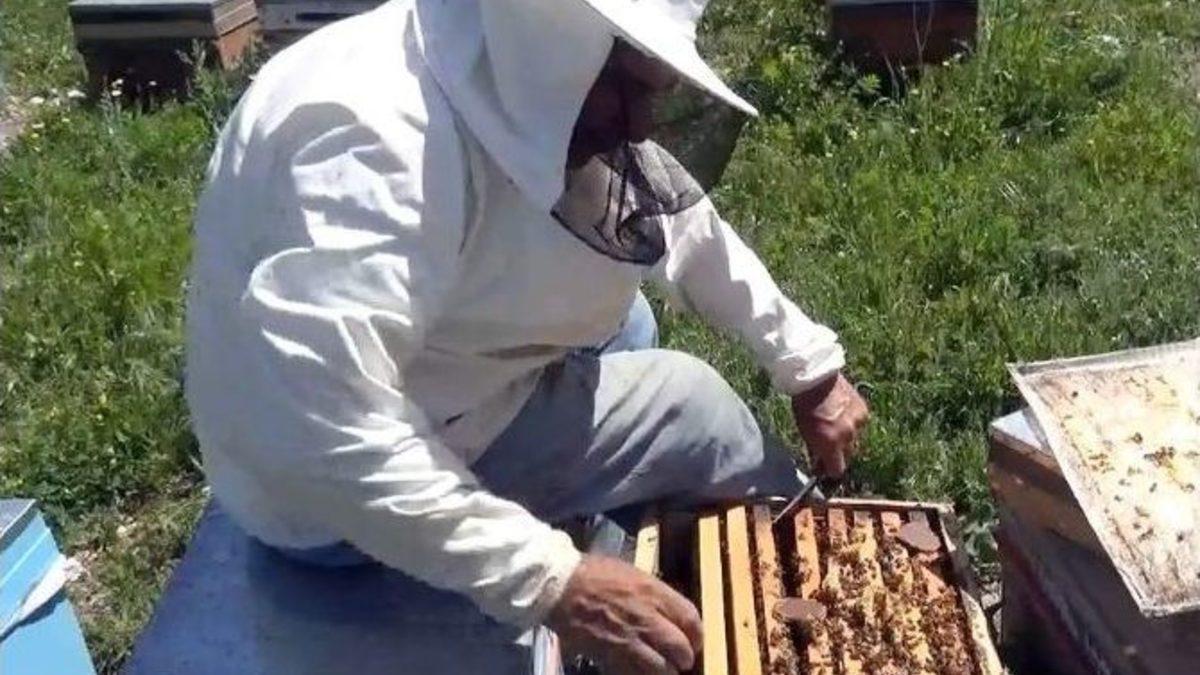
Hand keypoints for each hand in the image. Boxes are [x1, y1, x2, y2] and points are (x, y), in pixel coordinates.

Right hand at [547, 554, 702, 674]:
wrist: (560, 586)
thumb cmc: (594, 573)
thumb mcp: (632, 573)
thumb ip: (653, 594)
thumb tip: (667, 611)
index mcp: (654, 592)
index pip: (691, 619)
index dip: (697, 635)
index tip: (694, 641)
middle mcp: (648, 617)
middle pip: (681, 649)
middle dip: (684, 659)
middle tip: (680, 661)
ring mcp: (630, 639)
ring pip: (662, 669)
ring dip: (665, 672)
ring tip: (661, 670)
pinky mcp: (611, 655)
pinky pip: (635, 674)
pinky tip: (637, 672)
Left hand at [791, 373, 869, 477]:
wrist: (816, 378)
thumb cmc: (804, 406)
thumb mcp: (805, 432)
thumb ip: (816, 450)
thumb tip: (820, 463)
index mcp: (830, 444)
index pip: (838, 470)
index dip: (831, 469)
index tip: (825, 466)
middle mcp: (847, 437)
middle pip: (847, 455)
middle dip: (838, 451)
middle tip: (828, 441)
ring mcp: (857, 424)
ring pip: (854, 439)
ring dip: (846, 436)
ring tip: (833, 422)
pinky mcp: (864, 411)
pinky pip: (859, 424)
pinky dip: (852, 422)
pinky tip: (842, 412)